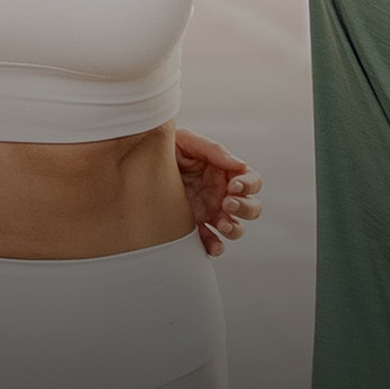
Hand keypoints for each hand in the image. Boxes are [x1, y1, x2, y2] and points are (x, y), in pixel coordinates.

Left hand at [175, 128, 262, 255]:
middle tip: (227, 202)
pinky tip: (211, 246)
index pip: (251, 181)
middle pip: (250, 208)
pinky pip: (211, 243)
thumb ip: (213, 150)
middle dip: (245, 208)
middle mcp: (222, 195)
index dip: (248, 185)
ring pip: (235, 228)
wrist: (138, 163)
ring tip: (222, 224)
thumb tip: (240, 165)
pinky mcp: (194, 228)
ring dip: (233, 228)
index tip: (234, 185)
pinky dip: (215, 247)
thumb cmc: (168, 148)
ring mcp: (209, 213)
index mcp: (225, 173)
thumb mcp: (187, 141)